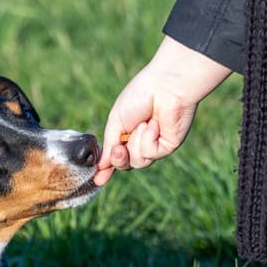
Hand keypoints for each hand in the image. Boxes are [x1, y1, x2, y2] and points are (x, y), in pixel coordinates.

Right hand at [94, 36, 232, 185]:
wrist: (164, 86)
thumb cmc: (139, 96)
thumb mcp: (115, 122)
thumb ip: (108, 146)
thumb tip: (100, 167)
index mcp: (126, 134)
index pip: (115, 156)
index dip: (106, 168)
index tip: (98, 180)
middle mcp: (140, 141)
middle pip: (126, 165)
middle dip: (119, 158)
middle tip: (119, 147)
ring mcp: (155, 145)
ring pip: (138, 162)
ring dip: (135, 144)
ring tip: (142, 124)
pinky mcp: (169, 146)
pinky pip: (151, 154)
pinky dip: (148, 139)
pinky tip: (154, 124)